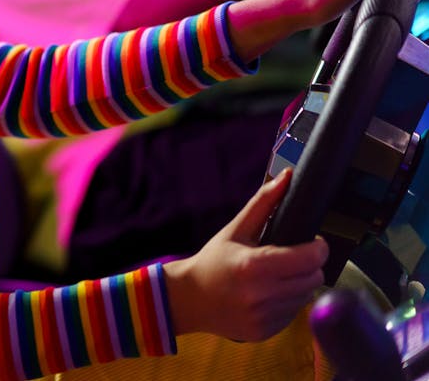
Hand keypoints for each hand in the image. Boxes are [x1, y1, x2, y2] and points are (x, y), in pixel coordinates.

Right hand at [163, 169, 326, 341]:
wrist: (189, 298)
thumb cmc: (213, 260)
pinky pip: (293, 314)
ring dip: (299, 284)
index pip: (311, 257)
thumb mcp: (236, 230)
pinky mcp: (266, 332)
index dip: (318, 247)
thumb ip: (264, 203)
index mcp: (255, 265)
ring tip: (277, 277)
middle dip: (308, 265)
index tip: (312, 242)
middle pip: (314, 278)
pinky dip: (287, 302)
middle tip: (291, 258)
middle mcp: (262, 294)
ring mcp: (264, 316)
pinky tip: (268, 295)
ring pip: (306, 296)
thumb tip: (288, 176)